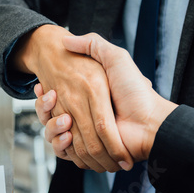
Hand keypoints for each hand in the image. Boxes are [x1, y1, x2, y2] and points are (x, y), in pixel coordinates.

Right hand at [37, 33, 177, 161]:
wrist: (149, 121)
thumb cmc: (135, 91)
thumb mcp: (116, 58)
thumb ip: (93, 45)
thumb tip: (67, 40)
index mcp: (86, 99)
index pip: (54, 98)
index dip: (45, 94)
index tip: (44, 86)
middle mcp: (82, 117)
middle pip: (48, 116)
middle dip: (44, 108)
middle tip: (51, 96)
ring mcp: (83, 136)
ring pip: (51, 133)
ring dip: (51, 125)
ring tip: (64, 118)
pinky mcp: (86, 152)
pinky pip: (62, 152)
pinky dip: (59, 144)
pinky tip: (66, 133)